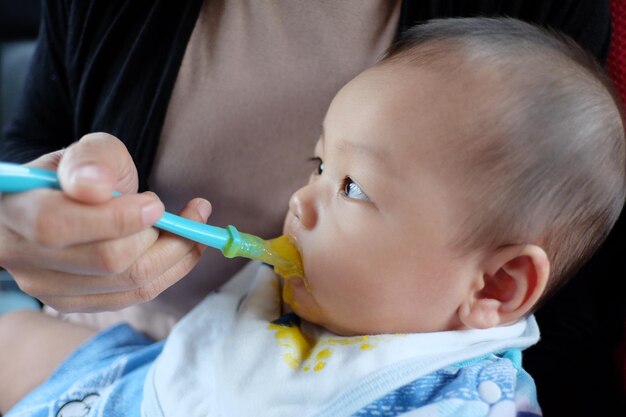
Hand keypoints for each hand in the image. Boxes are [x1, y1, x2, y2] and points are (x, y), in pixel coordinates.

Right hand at [0, 133, 210, 310]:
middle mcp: (20, 255)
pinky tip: (179, 247)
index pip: (57, 225)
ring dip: (176, 254)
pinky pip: (135, 296)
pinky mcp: (74, 302)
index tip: (156, 203)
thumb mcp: (91, 150)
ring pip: (129, 284)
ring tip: (190, 225)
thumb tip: (94, 187)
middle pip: (106, 261)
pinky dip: (170, 271)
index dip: (117, 218)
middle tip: (187, 213)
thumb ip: (93, 160)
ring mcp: (45, 286)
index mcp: (14, 207)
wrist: (74, 203)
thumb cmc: (84, 173)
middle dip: (161, 236)